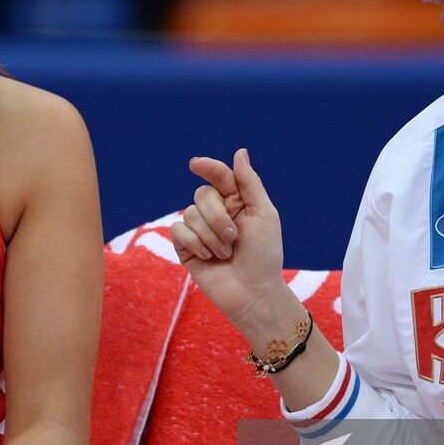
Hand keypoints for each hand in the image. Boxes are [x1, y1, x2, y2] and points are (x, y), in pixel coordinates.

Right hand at [171, 149, 286, 327]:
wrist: (254, 292)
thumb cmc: (265, 255)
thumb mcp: (264, 215)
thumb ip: (250, 183)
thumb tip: (239, 152)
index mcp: (236, 201)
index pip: (219, 175)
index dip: (207, 167)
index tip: (195, 164)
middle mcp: (216, 212)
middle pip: (202, 195)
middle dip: (217, 216)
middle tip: (233, 237)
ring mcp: (199, 230)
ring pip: (190, 214)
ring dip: (211, 236)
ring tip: (225, 253)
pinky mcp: (186, 247)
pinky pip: (178, 231)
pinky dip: (195, 243)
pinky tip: (208, 258)